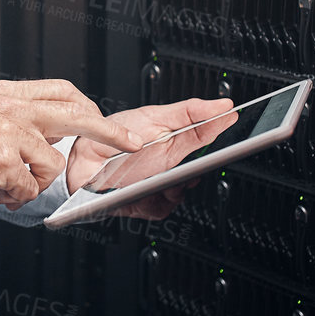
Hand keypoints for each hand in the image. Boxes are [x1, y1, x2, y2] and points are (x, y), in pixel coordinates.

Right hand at [0, 79, 146, 218]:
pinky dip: (13, 198)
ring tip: (2, 182)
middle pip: (76, 115)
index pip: (60, 91)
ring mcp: (8, 134)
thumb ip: (16, 120)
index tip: (105, 121)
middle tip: (129, 143)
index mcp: (5, 95)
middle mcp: (10, 109)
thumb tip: (51, 133)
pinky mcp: (5, 162)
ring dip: (32, 183)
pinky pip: (29, 189)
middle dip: (109, 132)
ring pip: (51, 164)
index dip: (89, 107)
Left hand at [64, 96, 236, 218]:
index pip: (208, 149)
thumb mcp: (157, 117)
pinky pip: (159, 209)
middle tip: (191, 163)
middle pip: (196, 175)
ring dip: (175, 186)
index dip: (225, 147)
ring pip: (180, 194)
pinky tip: (147, 189)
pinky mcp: (143, 205)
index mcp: (176, 145)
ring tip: (165, 177)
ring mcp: (157, 187)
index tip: (234, 144)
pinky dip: (155, 200)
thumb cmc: (114, 136)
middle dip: (196, 170)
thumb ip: (192, 113)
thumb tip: (224, 106)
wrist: (79, 155)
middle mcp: (170, 169)